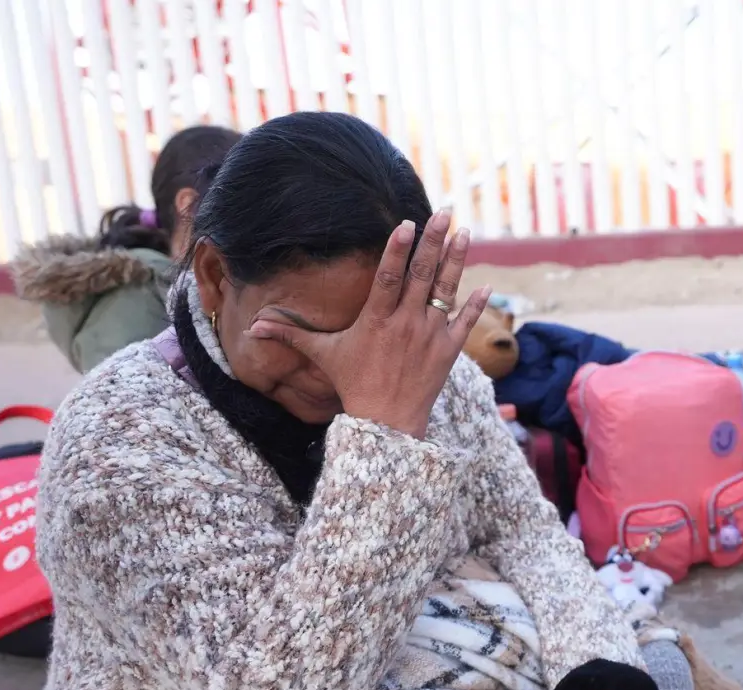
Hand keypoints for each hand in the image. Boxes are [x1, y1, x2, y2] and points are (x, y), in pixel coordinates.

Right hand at [250, 210, 491, 437]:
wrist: (387, 422)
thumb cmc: (354, 385)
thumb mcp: (323, 356)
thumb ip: (292, 335)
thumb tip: (255, 326)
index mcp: (376, 319)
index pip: (388, 277)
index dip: (397, 250)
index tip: (407, 224)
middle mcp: (405, 323)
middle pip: (421, 275)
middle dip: (433, 242)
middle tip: (444, 214)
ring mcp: (430, 336)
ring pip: (446, 291)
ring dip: (457, 261)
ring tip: (464, 232)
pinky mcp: (448, 351)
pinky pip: (465, 323)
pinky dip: (476, 305)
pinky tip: (487, 285)